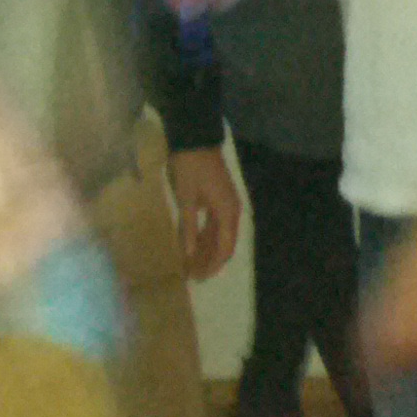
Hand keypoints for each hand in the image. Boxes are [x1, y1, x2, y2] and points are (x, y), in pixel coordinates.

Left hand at [168, 147, 240, 280]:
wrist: (194, 138)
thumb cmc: (189, 168)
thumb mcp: (185, 198)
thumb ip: (188, 227)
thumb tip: (188, 254)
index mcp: (227, 212)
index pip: (225, 248)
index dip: (213, 265)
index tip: (199, 278)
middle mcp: (231, 211)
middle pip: (223, 243)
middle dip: (209, 261)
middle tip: (192, 276)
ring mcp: (225, 204)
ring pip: (218, 234)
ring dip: (205, 250)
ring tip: (190, 264)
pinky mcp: (216, 198)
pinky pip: (213, 223)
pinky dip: (203, 236)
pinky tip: (192, 245)